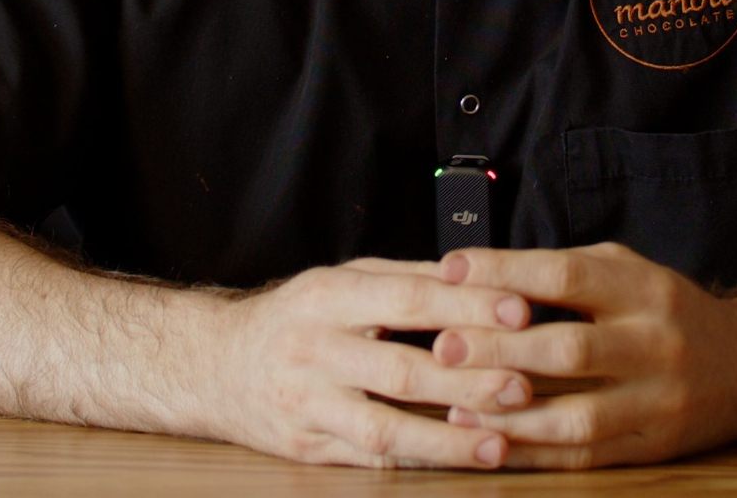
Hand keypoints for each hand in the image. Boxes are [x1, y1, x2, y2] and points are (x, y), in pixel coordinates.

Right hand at [205, 256, 539, 467]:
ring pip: (384, 428)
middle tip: (524, 385)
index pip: (410, 299)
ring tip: (498, 443)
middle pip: (402, 369)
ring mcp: (306, 404)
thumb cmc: (295, 317)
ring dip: (446, 438)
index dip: (468, 306)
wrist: (212, 365)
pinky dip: (415, 460)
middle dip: (468, 380)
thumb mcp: (340, 281)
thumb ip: (406, 279)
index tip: (522, 313)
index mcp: (329, 296)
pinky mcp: (304, 447)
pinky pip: (368, 459)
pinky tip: (455, 460)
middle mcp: (314, 350)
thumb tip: (478, 275)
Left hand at [430, 242, 736, 468]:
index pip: (568, 274)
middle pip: (569, 349)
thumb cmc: (667, 312)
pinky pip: (585, 455)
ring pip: (576, 415)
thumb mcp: (631, 272)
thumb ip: (567, 273)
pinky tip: (490, 443)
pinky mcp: (654, 447)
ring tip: (452, 408)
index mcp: (646, 289)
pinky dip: (533, 452)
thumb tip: (478, 272)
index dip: (505, 270)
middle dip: (498, 349)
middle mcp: (657, 344)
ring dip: (510, 415)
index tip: (450, 268)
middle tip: (442, 347)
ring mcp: (658, 401)